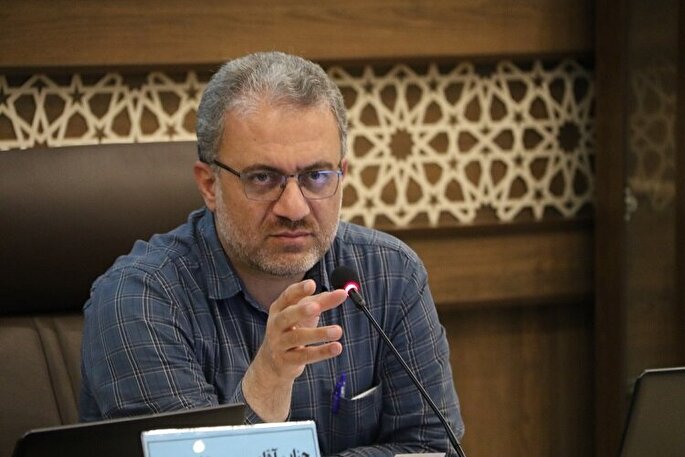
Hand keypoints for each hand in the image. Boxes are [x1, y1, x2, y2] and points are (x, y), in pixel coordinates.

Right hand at [242, 279, 346, 420]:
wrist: (272, 362)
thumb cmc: (291, 330)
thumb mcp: (302, 314)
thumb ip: (320, 302)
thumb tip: (341, 293)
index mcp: (279, 308)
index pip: (287, 296)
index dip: (299, 290)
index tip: (312, 284)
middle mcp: (276, 324)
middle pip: (287, 316)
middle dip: (301, 311)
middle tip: (316, 307)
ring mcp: (279, 343)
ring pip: (298, 337)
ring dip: (318, 334)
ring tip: (338, 330)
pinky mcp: (287, 360)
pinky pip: (305, 356)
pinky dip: (322, 352)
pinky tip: (337, 347)